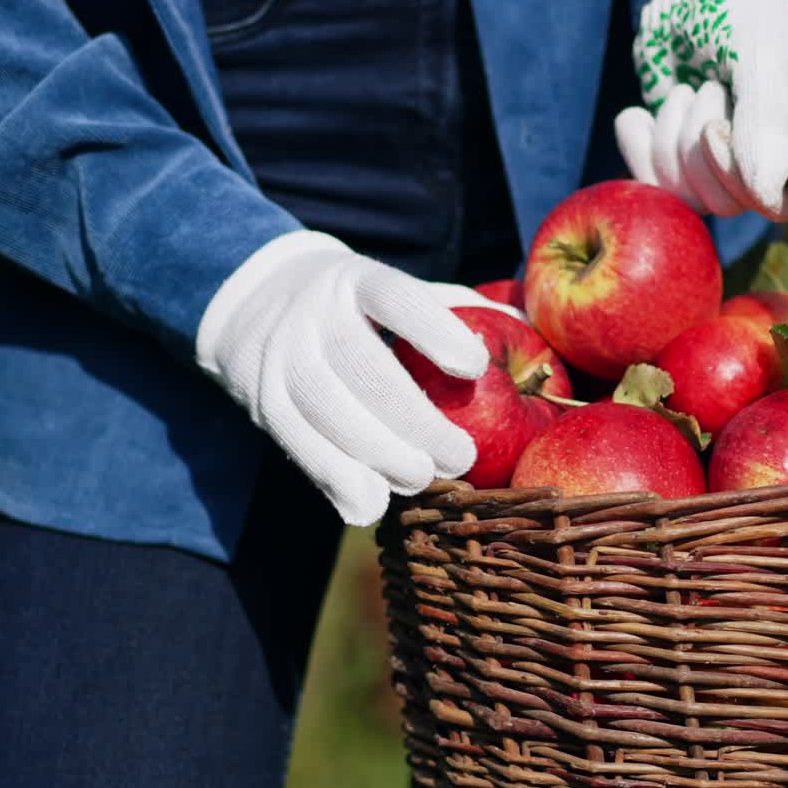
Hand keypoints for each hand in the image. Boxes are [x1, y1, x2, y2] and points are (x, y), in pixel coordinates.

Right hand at [196, 230, 508, 525]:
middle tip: (461, 458)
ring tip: (422, 480)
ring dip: (376, 455)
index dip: (434, 331)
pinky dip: (334, 479)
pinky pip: (295, 443)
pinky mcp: (259, 399)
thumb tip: (533, 327)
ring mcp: (279, 355)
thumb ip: (459, 309)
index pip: (396, 298)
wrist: (253, 301)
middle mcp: (313, 312)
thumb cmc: (359, 305)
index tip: (476, 367)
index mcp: (357, 279)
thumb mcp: (397, 290)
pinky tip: (369, 507)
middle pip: (363, 366)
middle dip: (414, 420)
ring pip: (325, 409)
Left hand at [615, 0, 787, 220]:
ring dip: (669, 143)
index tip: (715, 128)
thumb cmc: (740, 9)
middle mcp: (768, 161)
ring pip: (688, 196)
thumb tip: (767, 194)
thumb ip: (765, 120)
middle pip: (727, 203)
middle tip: (702, 88)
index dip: (740, 180)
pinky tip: (638, 113)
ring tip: (680, 90)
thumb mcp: (757, 54)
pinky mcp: (677, 158)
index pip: (780, 203)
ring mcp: (720, 164)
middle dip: (698, 148)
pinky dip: (639, 147)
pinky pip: (653, 184)